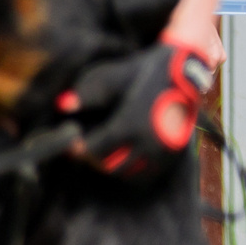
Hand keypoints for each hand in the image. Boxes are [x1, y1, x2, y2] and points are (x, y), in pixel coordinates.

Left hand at [69, 38, 213, 183]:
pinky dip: (135, 172)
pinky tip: (127, 160)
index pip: (96, 149)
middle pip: (111, 166)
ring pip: (130, 173)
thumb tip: (61, 105)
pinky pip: (149, 174)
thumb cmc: (144, 72)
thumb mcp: (113, 78)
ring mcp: (162, 150)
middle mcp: (146, 143)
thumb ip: (87, 94)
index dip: (80, 150)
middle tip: (87, 150)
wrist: (184, 70)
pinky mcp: (173, 153)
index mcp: (128, 125)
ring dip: (115, 167)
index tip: (72, 146)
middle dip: (95, 159)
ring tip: (107, 155)